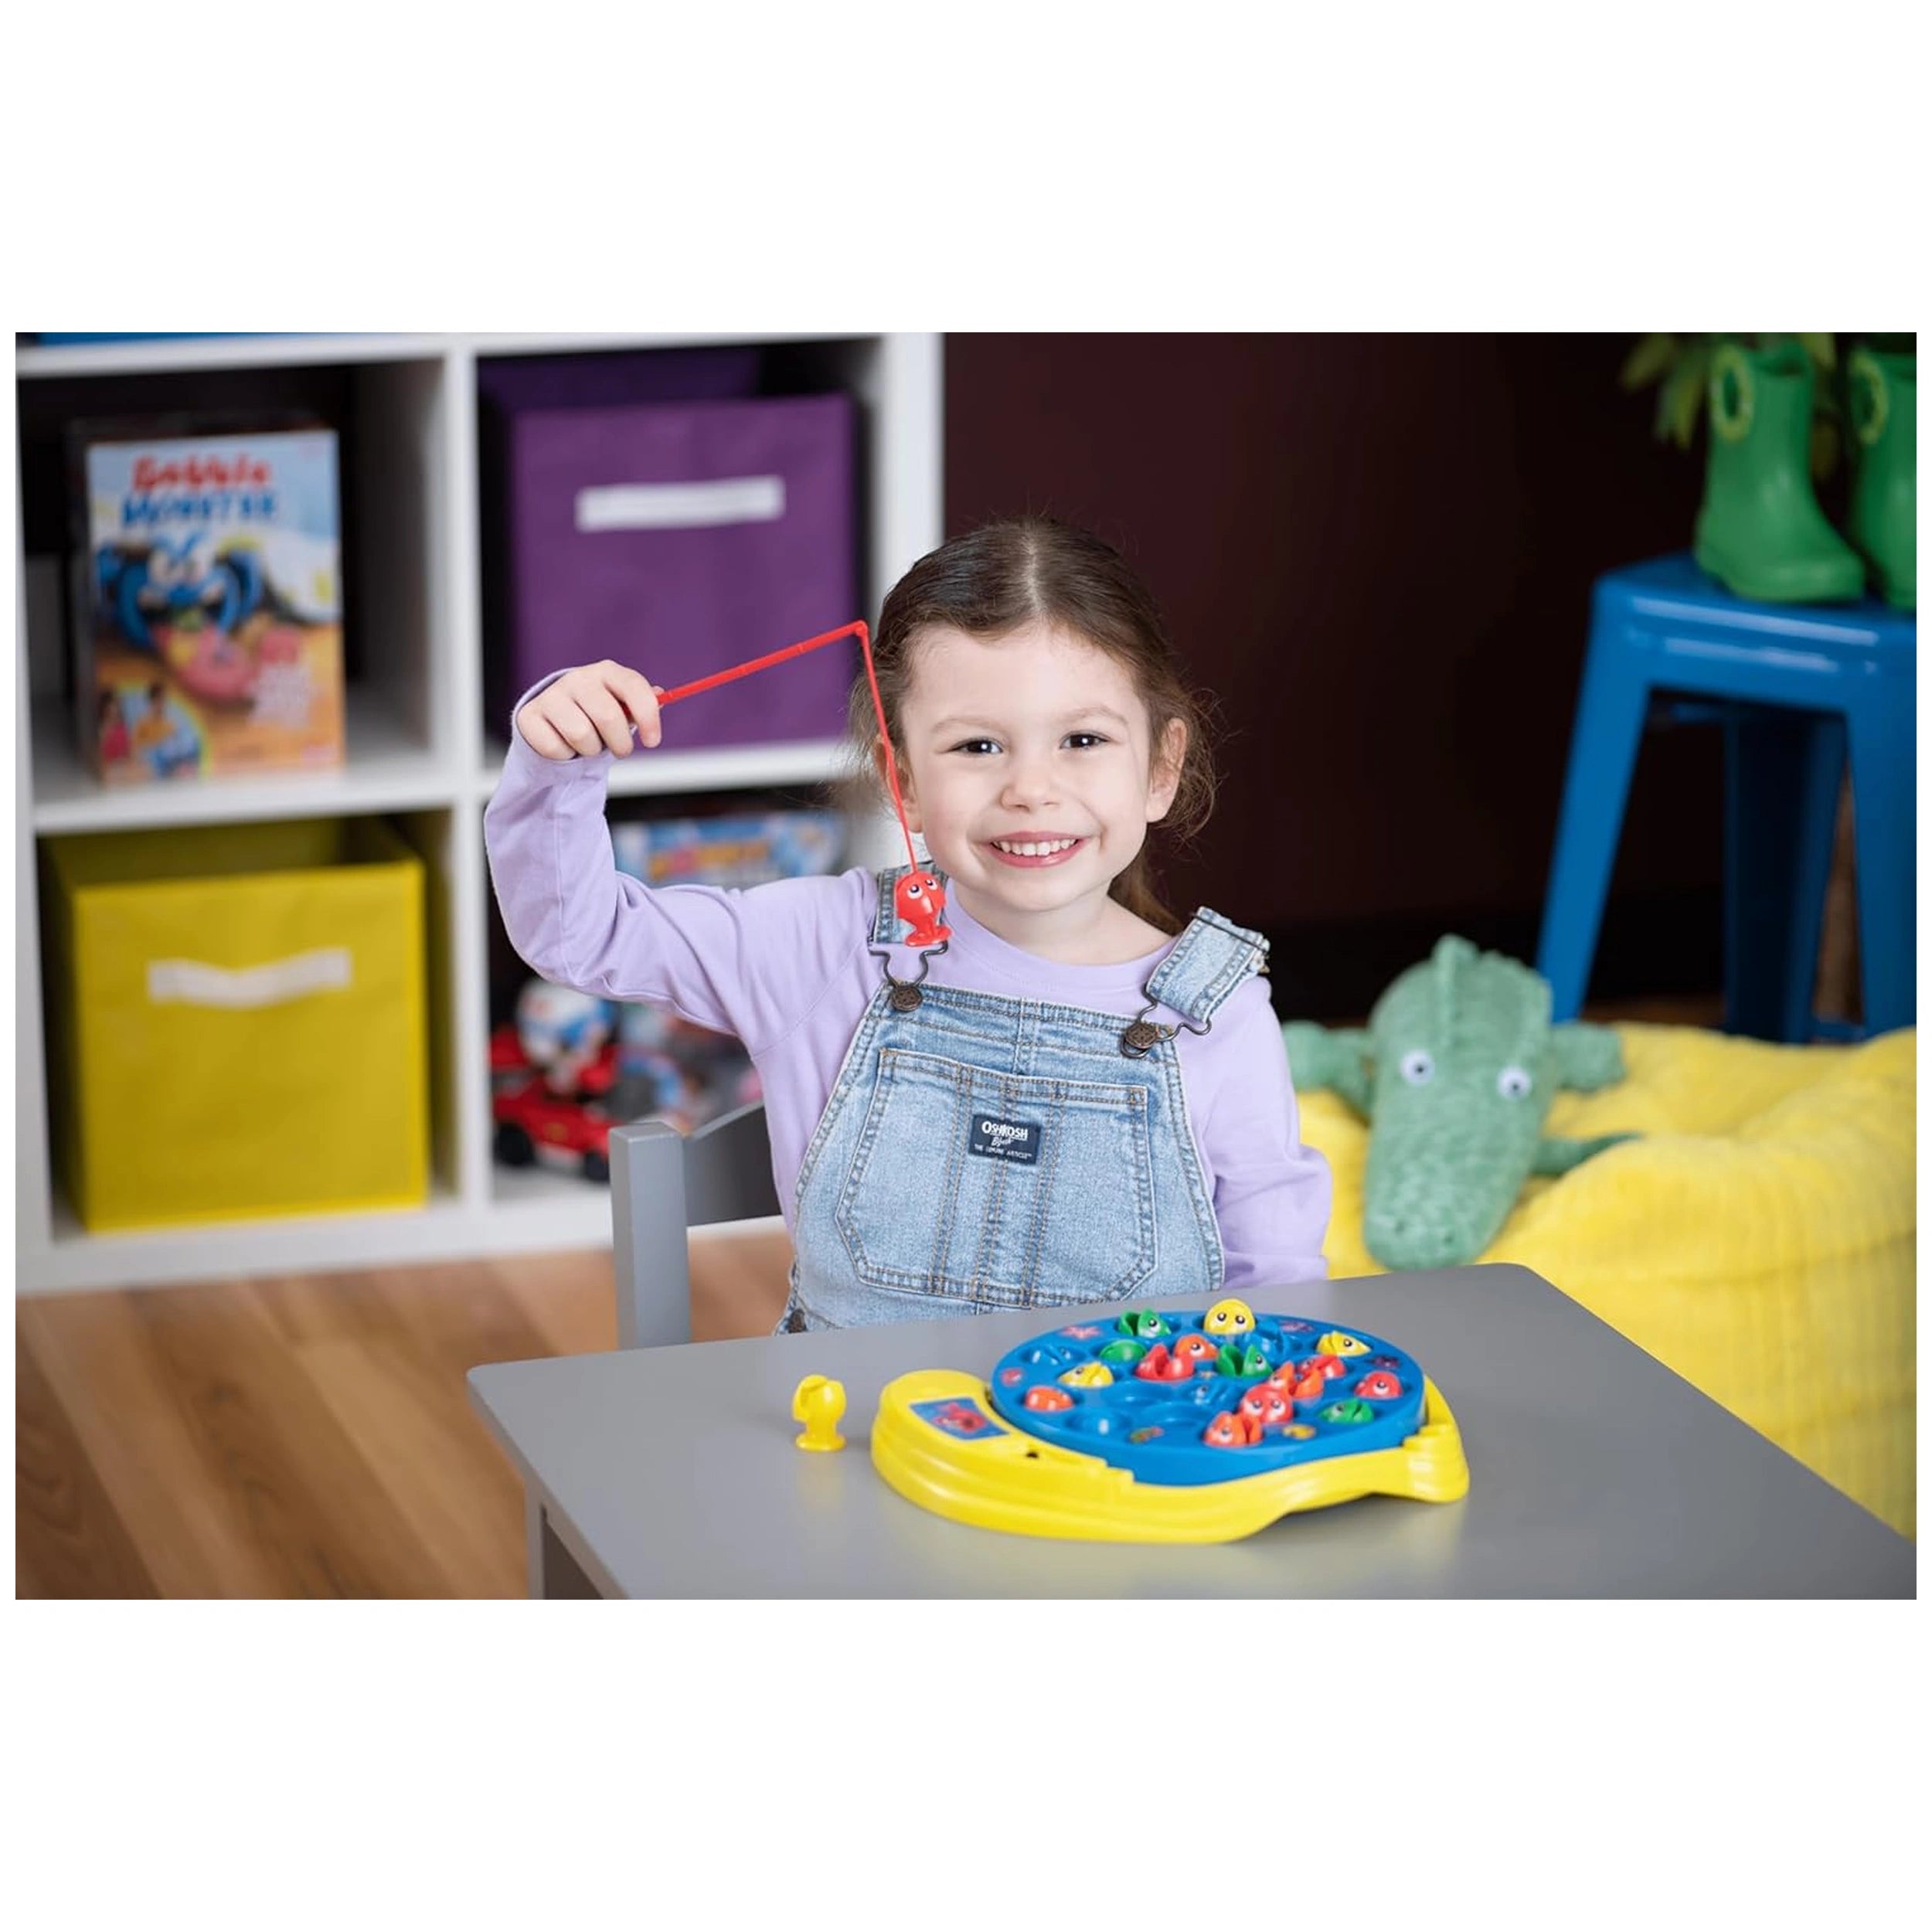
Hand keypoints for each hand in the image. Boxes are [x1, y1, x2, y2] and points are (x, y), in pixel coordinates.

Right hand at [515, 661, 662, 759]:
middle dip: (620, 744)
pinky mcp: (529, 715)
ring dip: (591, 751)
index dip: (648, 716)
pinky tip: (565, 744)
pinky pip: (556, 748)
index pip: (634, 687)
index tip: (653, 742)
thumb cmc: (597, 713)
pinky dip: (565, 756)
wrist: (555, 719)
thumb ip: (643, 702)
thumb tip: (661, 695)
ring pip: (581, 736)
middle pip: (608, 717)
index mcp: (607, 672)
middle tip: (621, 750)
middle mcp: (578, 678)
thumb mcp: (623, 706)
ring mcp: (551, 695)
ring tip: (589, 744)